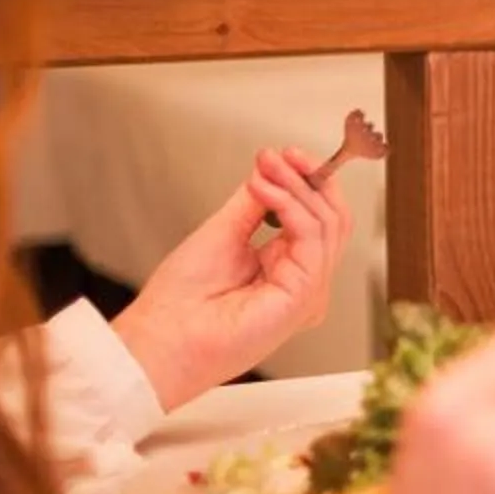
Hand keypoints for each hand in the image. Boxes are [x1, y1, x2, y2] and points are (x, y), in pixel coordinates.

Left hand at [112, 147, 350, 410]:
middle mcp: (304, 284)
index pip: (320, 219)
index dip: (310, 182)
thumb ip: (254, 203)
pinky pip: (312, 239)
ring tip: (267, 167)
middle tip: (282, 154)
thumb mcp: (222, 234)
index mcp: (288, 271)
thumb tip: (272, 168)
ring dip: (298, 186)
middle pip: (334, 219)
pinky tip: (264, 189)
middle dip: (311, 178)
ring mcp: (308, 293)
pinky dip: (292, 206)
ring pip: (329, 224)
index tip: (286, 154)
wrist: (159, 339)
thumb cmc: (180, 303)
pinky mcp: (303, 298)